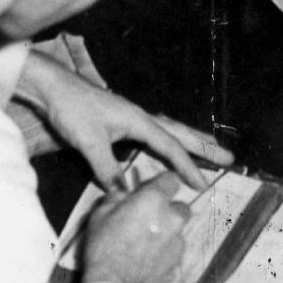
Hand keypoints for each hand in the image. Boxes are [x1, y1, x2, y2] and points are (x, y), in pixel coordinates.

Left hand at [14, 52, 233, 188]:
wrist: (52, 88)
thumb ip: (107, 168)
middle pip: (180, 132)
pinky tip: (169, 146)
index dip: (187, 166)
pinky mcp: (120, 121)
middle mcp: (140, 117)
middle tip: (230, 159)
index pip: (169, 146)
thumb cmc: (72, 110)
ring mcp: (131, 117)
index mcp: (138, 120)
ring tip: (211, 149)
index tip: (202, 183)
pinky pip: (155, 133)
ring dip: (190, 140)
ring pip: (170, 130)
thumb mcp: (89, 142)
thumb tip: (123, 193)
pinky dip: (169, 140)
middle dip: (205, 146)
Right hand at [83, 172, 189, 282]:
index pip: (171, 179)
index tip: (151, 191)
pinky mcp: (177, 266)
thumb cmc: (103, 247)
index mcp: (155, 200)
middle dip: (168, 211)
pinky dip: (165, 254)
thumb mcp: (100, 213)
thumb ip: (116, 197)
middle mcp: (172, 219)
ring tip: (145, 245)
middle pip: (180, 207)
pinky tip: (147, 262)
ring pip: (178, 232)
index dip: (161, 184)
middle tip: (147, 220)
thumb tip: (123, 192)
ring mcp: (178, 244)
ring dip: (167, 233)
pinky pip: (174, 253)